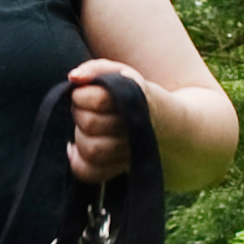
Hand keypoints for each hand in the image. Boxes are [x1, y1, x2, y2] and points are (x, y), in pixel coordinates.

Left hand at [67, 65, 157, 184]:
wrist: (170, 123)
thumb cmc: (134, 94)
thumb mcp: (120, 73)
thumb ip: (95, 70)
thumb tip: (73, 78)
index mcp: (133, 99)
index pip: (94, 99)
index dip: (81, 95)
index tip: (86, 93)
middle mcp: (133, 127)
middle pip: (89, 123)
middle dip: (80, 114)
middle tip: (86, 110)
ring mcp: (130, 151)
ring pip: (91, 150)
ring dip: (80, 138)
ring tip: (87, 129)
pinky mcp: (121, 168)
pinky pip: (92, 173)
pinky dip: (78, 163)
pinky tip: (76, 150)